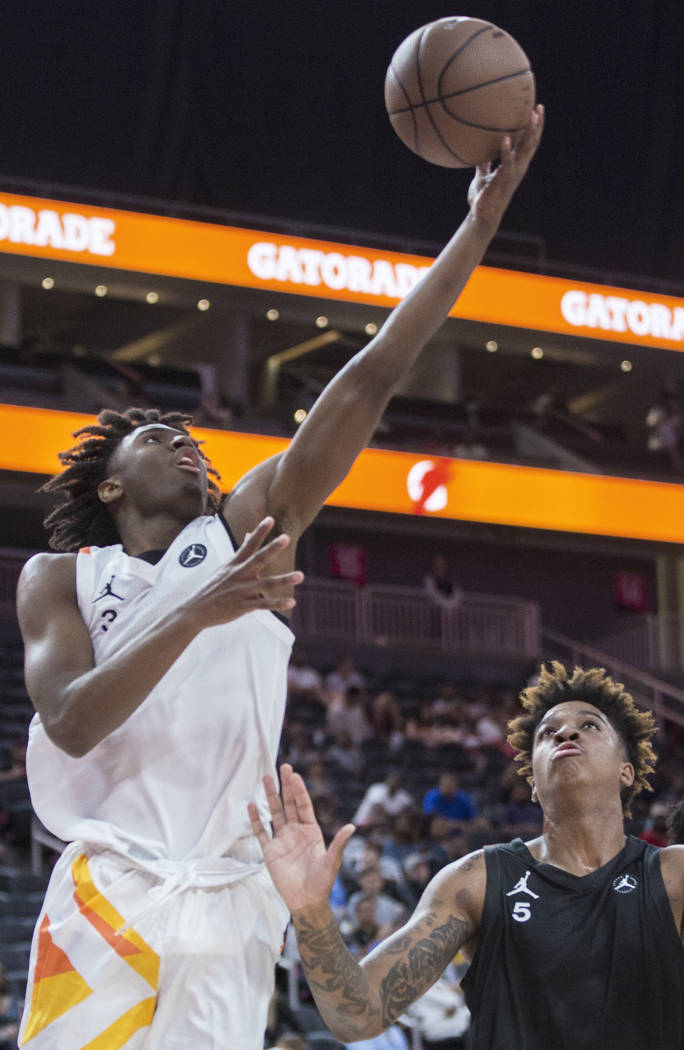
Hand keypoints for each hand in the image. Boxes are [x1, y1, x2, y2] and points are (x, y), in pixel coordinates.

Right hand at [182, 516, 303, 628]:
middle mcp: (240, 574)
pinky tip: (292, 602)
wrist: (196, 610)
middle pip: (258, 559)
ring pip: (266, 584)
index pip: (249, 544)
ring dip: (284, 579)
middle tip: (286, 537)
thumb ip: (241, 551)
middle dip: (272, 548)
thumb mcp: (226, 567)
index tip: (270, 518)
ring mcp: (242, 590)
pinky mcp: (243, 606)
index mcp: (235, 564)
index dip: (259, 531)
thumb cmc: (213, 587)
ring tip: (301, 575)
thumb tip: (248, 533)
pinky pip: (264, 605)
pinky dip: (278, 604)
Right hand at [248, 763, 354, 914]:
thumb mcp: (332, 862)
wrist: (306, 902)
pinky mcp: (270, 852)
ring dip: (270, 797)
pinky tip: (251, 806)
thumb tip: (352, 827)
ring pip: (274, 813)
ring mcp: (282, 840)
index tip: (294, 775)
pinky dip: (256, 820)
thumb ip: (339, 844)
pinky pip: (261, 832)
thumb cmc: (322, 883)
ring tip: (266, 778)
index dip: (299, 790)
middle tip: (282, 767)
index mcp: (311, 831)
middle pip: (289, 804)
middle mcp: (296, 831)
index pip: (304, 805)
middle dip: (285, 786)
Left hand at [467, 103, 543, 230]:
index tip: (536, 111)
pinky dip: (506, 150)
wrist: (482, 217)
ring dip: (529, 133)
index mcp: (514, 165)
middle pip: (531, 143)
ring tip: (532, 116)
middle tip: (539, 108)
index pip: (527, 143)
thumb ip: (484, 164)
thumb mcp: (482, 176)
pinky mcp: (504, 181)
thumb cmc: (483, 197)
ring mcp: (513, 174)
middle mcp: (518, 168)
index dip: (533, 128)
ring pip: (525, 150)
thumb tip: (479, 150)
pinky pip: (506, 163)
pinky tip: (504, 138)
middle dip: (537, 126)